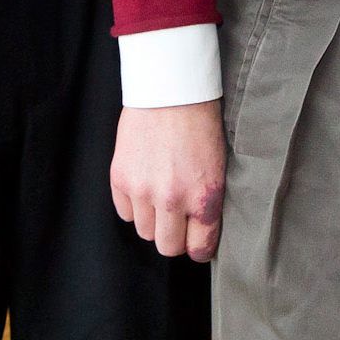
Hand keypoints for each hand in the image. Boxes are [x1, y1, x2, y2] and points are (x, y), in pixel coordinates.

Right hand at [110, 102, 226, 261]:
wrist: (171, 90)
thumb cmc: (201, 124)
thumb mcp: (219, 165)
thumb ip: (208, 200)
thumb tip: (201, 231)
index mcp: (204, 196)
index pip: (200, 246)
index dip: (200, 248)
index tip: (199, 245)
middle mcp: (171, 199)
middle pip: (168, 246)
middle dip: (175, 239)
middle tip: (179, 223)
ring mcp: (142, 190)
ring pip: (144, 232)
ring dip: (154, 221)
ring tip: (162, 197)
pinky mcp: (120, 179)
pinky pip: (125, 213)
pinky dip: (135, 206)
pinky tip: (145, 185)